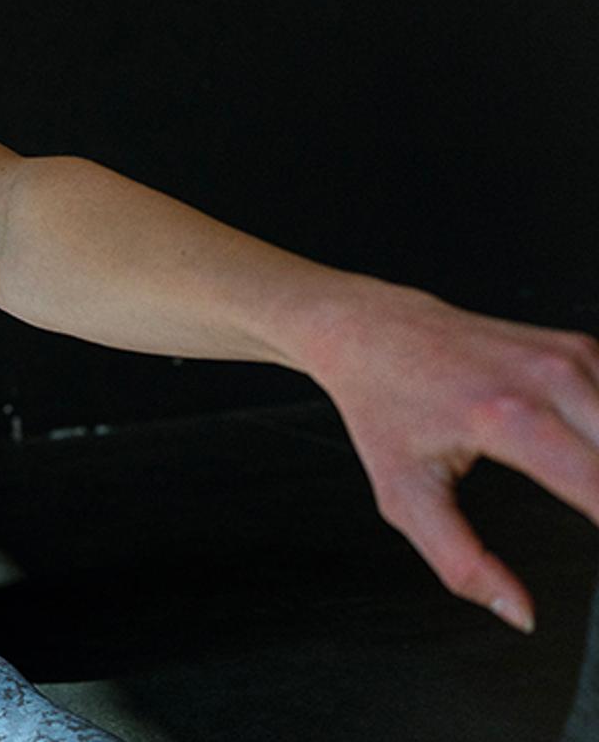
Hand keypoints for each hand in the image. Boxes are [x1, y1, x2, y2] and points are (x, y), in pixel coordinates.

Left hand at [302, 281, 598, 632]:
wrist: (370, 332)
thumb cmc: (383, 408)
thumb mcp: (405, 495)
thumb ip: (462, 563)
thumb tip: (520, 613)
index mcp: (509, 419)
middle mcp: (550, 380)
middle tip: (589, 521)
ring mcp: (573, 358)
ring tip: (588, 498)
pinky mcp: (583, 349)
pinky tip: (593, 458)